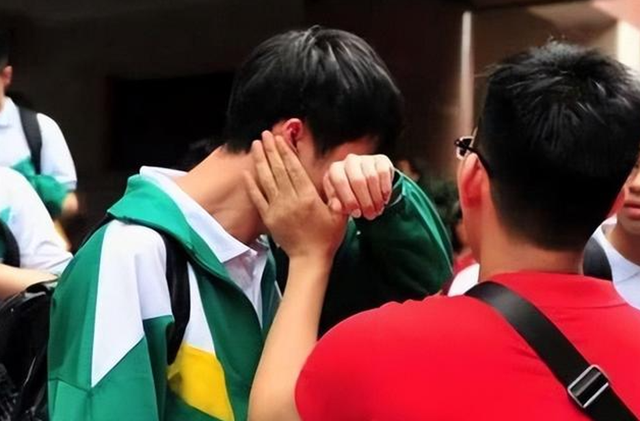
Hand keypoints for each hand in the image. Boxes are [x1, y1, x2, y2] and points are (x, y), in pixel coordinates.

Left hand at [245, 131, 347, 260]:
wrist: (310, 258)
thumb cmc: (327, 236)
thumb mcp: (339, 213)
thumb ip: (334, 194)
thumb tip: (331, 175)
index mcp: (308, 197)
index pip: (294, 169)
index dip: (286, 152)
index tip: (280, 137)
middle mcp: (291, 200)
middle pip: (278, 170)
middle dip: (271, 150)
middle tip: (265, 134)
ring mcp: (277, 209)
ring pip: (266, 180)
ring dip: (260, 161)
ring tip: (256, 145)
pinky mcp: (269, 218)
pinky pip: (257, 198)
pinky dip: (251, 185)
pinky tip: (247, 172)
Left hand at [323, 154, 394, 219]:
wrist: (364, 189)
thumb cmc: (348, 199)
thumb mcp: (339, 206)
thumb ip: (335, 209)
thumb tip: (336, 207)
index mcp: (335, 170)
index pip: (340, 181)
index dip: (349, 199)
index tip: (356, 214)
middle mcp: (349, 161)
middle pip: (358, 180)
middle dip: (365, 201)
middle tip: (370, 215)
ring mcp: (365, 159)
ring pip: (372, 177)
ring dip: (376, 198)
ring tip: (377, 211)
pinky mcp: (381, 160)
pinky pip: (383, 173)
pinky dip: (385, 189)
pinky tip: (384, 200)